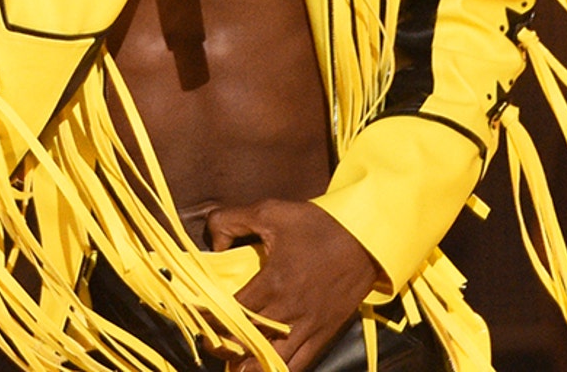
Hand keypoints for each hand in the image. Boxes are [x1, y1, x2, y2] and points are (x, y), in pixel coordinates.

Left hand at [206, 199, 379, 371]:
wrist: (367, 239)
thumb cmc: (320, 225)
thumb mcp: (271, 211)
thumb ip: (232, 221)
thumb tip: (212, 241)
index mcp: (272, 283)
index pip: (230, 314)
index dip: (210, 320)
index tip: (199, 317)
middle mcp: (288, 312)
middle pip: (247, 343)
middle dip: (224, 347)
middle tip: (211, 343)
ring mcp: (308, 327)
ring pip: (271, 362)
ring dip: (248, 366)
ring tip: (234, 364)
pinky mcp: (324, 334)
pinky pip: (299, 364)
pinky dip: (278, 370)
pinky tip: (264, 368)